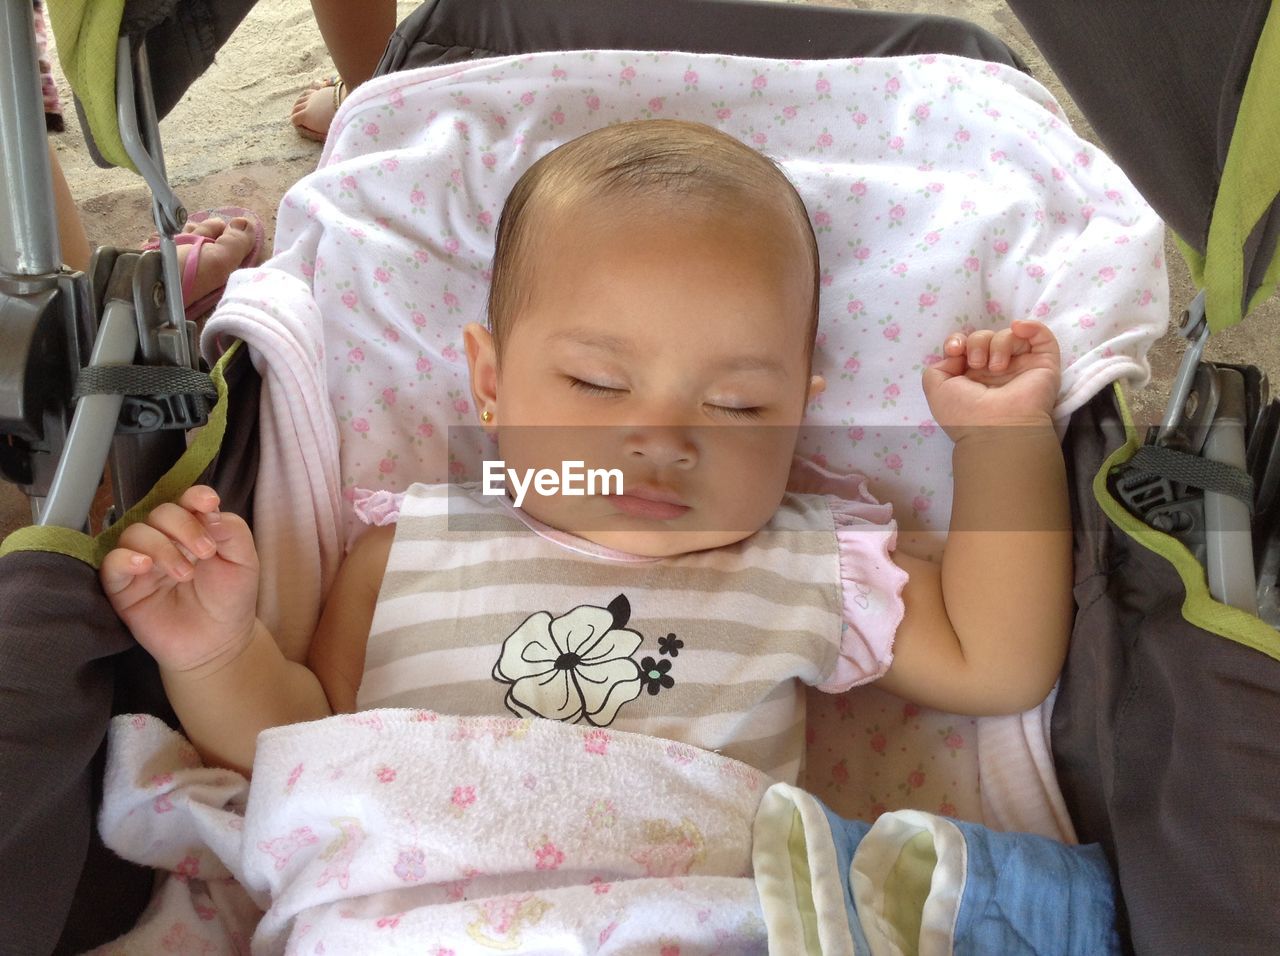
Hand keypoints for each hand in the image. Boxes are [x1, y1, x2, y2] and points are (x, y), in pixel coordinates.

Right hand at [100, 485, 259, 673]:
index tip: (208, 503)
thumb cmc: (229, 600)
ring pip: (135, 532)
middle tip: (205, 553)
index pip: (186, 501)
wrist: (217, 643)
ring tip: (185, 573)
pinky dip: (125, 558)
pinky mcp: (123, 587)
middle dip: (183, 526)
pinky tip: (145, 566)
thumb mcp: (244, 562)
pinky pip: (111, 563)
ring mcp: (142, 562)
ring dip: (161, 547)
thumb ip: (232, 531)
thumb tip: (209, 510)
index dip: (195, 496)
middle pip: (161, 513)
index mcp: (194, 529)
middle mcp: (165, 540)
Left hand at [921, 319, 1060, 441]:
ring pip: (1009, 335)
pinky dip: (1031, 327)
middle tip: (977, 364)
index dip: (958, 341)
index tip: (955, 349)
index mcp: (971, 377)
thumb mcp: (936, 389)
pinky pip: (1041, 336)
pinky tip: (1019, 328)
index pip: (966, 346)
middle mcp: (996, 371)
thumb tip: (956, 354)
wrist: (996, 428)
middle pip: (985, 337)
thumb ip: (937, 367)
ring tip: (996, 367)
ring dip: (999, 344)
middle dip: (977, 342)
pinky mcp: (1043, 364)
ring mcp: (1020, 367)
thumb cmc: (964, 413)